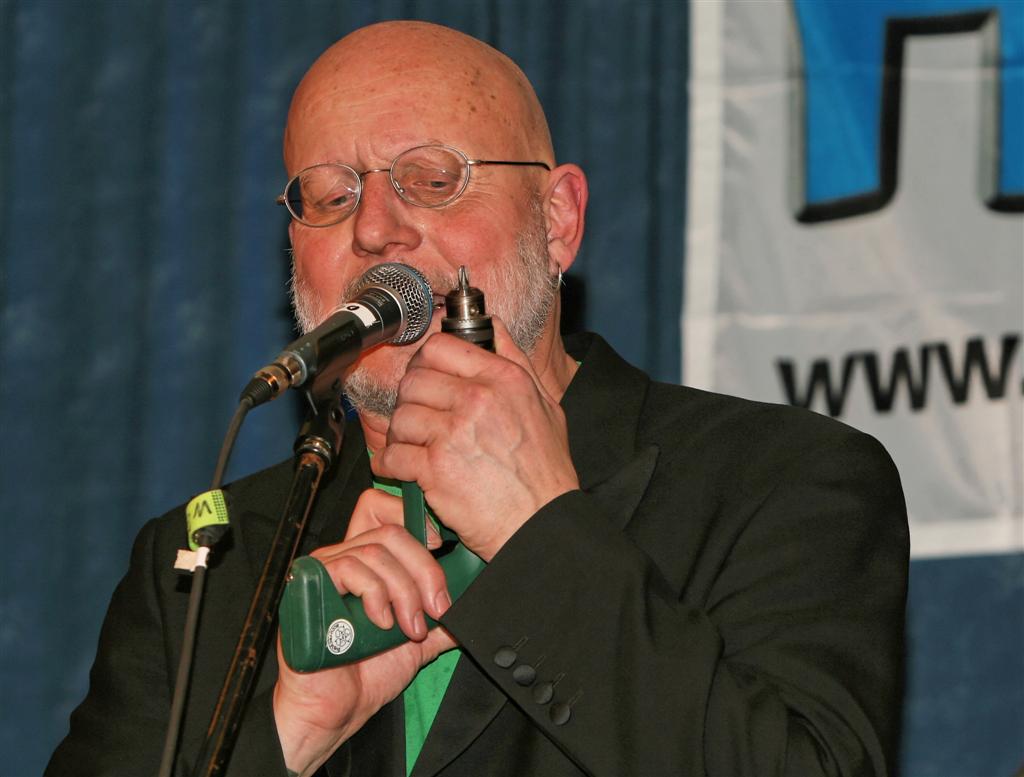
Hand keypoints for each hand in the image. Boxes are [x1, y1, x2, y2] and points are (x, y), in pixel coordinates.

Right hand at [273, 488, 455, 775]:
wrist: (335, 711)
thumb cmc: (366, 675)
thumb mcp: (418, 639)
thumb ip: (441, 617)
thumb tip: (475, 604)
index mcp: (365, 562)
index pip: (382, 507)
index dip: (413, 516)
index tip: (440, 545)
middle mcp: (341, 557)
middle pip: (391, 530)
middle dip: (425, 569)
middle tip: (436, 607)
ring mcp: (323, 570)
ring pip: (376, 550)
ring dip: (404, 591)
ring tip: (409, 627)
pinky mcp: (309, 586)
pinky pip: (350, 569)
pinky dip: (376, 595)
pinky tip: (381, 624)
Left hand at [371, 317, 579, 560]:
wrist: (542, 523)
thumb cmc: (546, 472)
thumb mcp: (547, 405)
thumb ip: (517, 363)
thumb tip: (494, 329)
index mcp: (503, 379)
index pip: (441, 347)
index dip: (426, 362)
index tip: (425, 378)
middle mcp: (477, 399)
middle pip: (414, 380)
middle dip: (410, 399)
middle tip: (417, 417)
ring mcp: (454, 433)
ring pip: (400, 416)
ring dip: (399, 433)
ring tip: (411, 446)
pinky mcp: (435, 468)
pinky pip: (392, 454)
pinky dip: (390, 464)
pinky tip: (401, 469)